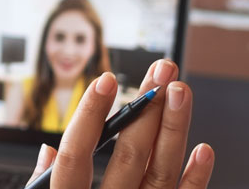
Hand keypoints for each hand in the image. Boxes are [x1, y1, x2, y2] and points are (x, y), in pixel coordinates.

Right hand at [25, 60, 215, 188]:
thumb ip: (45, 181)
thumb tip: (48, 149)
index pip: (75, 156)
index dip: (90, 116)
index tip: (106, 80)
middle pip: (128, 158)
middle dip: (146, 109)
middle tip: (162, 72)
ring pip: (161, 172)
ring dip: (173, 128)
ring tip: (181, 91)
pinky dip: (195, 177)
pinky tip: (203, 149)